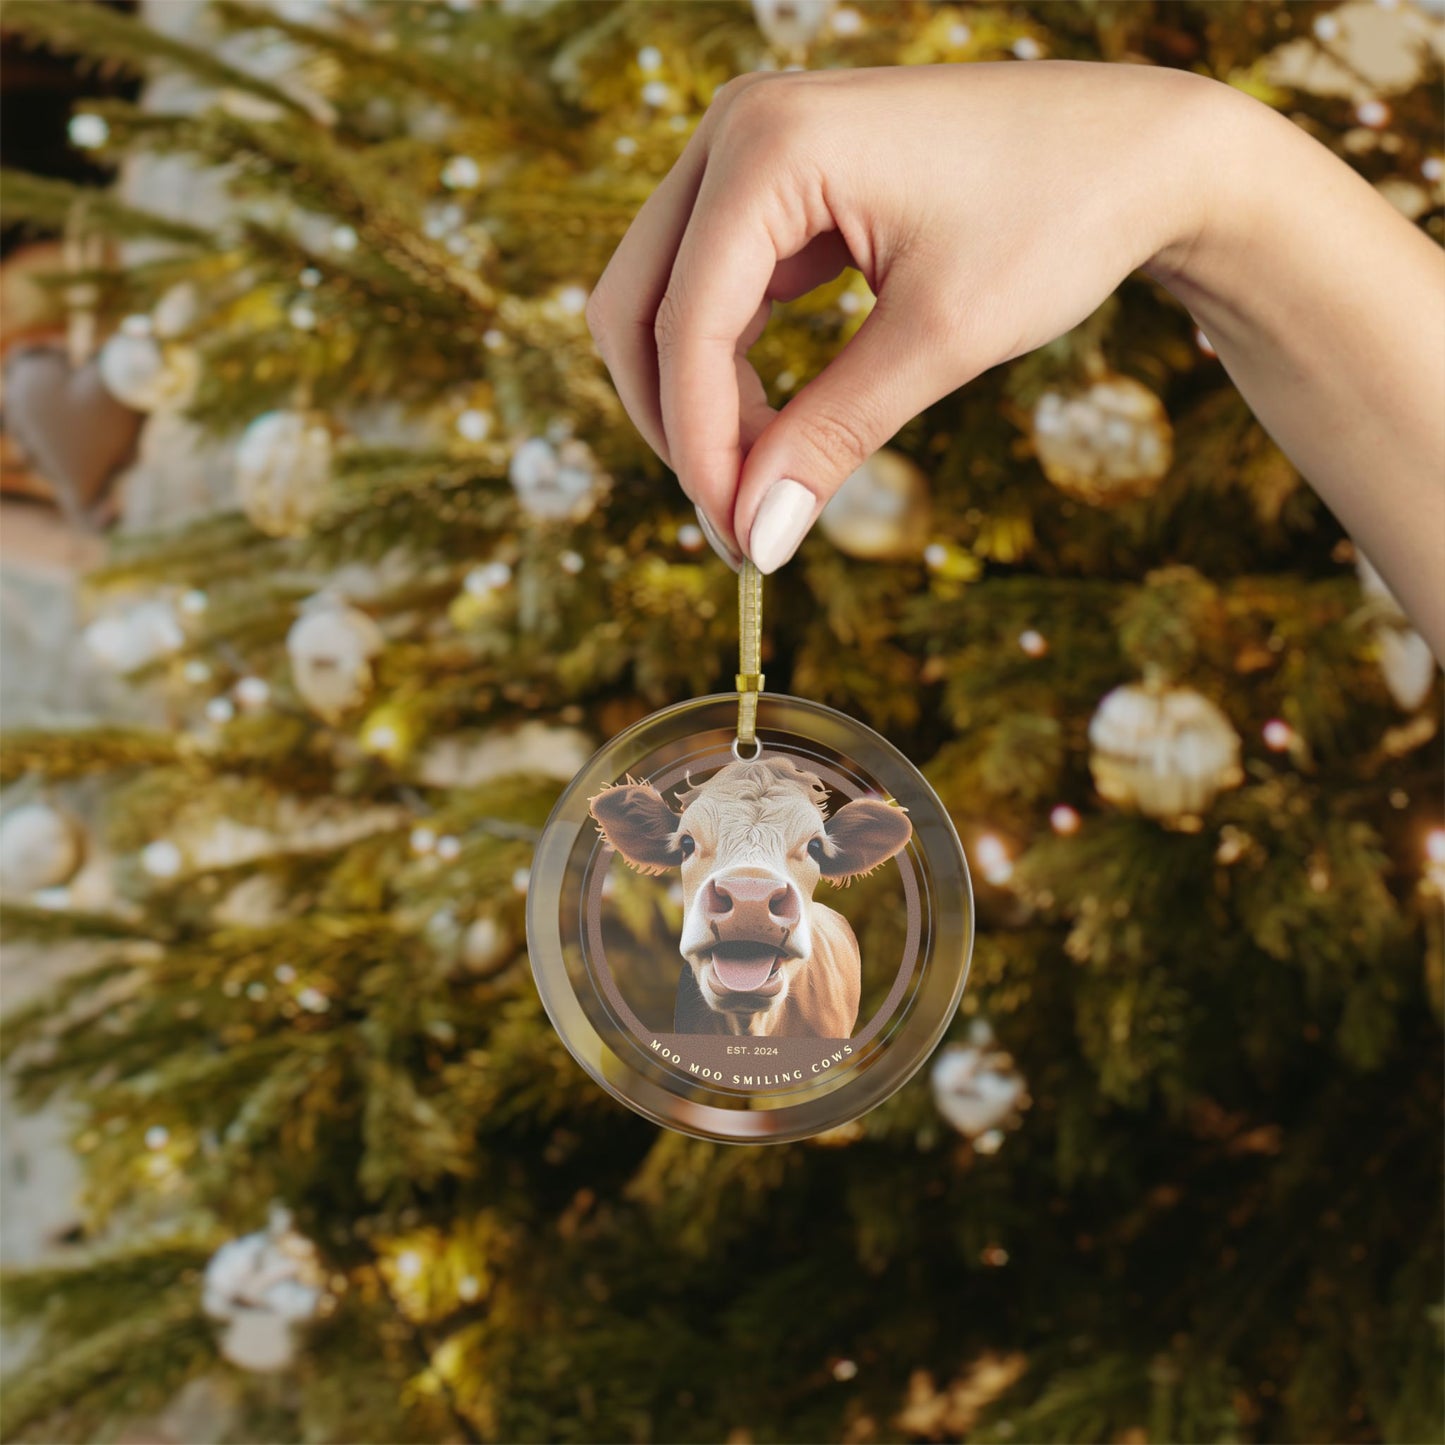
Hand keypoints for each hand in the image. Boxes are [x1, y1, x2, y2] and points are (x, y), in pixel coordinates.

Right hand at [585, 61, 1221, 572]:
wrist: (1141, 152)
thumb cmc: (1058, 218)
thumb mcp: (940, 341)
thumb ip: (832, 437)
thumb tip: (756, 536)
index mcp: (770, 145)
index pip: (685, 325)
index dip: (700, 447)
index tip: (739, 540)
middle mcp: (739, 130)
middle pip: (636, 307)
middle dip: (677, 424)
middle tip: (737, 522)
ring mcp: (752, 151)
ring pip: (665, 302)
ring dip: (698, 403)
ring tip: (764, 486)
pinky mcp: (778, 184)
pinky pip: (715, 290)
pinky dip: (731, 369)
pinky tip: (777, 430)